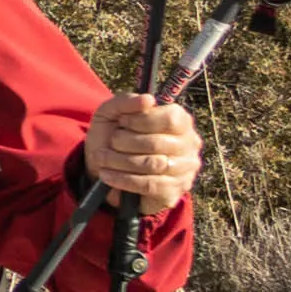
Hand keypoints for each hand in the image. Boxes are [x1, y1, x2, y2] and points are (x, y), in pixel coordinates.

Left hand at [91, 94, 204, 215]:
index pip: (172, 119)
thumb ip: (125, 101)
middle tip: (110, 142)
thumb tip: (148, 100)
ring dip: (120, 161)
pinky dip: (123, 179)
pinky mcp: (173, 191)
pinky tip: (107, 175)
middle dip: (125, 142)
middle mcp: (189, 145)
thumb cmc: (111, 137)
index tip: (122, 122)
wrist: (101, 170)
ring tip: (102, 158)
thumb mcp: (110, 114)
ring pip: (153, 164)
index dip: (143, 120)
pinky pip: (149, 185)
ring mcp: (184, 171)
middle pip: (158, 143)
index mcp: (180, 122)